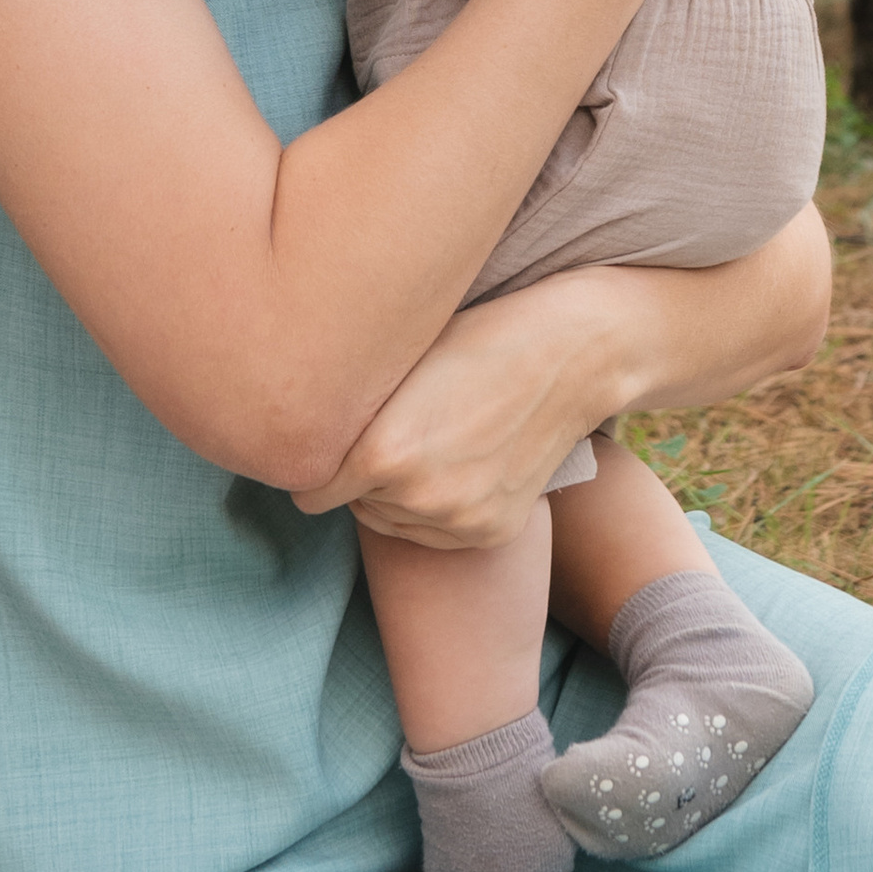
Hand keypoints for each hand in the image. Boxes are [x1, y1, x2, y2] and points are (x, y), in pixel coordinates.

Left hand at [301, 278, 622, 545]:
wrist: (573, 355)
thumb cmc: (478, 337)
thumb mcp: (398, 362)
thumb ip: (349, 409)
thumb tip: (299, 433)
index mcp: (380, 452)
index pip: (308, 490)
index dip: (317, 464)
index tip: (329, 444)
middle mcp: (415, 496)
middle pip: (352, 506)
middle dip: (361, 477)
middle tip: (398, 430)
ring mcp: (457, 520)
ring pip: (393, 523)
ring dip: (398, 495)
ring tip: (434, 442)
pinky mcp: (490, 532)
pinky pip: (437, 534)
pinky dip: (441, 508)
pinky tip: (465, 463)